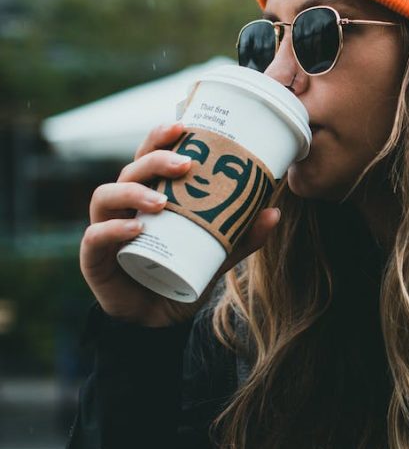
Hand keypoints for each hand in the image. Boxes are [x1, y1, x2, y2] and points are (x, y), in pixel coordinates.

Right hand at [80, 121, 280, 326]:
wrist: (156, 322)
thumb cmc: (181, 276)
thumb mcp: (216, 255)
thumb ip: (241, 236)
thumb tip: (274, 212)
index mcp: (148, 195)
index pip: (148, 156)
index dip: (160, 137)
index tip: (183, 126)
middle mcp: (123, 206)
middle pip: (131, 169)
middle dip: (155, 159)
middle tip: (186, 164)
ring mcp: (105, 229)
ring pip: (106, 195)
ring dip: (133, 192)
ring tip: (161, 202)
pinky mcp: (93, 258)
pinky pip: (96, 237)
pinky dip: (113, 229)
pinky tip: (136, 228)